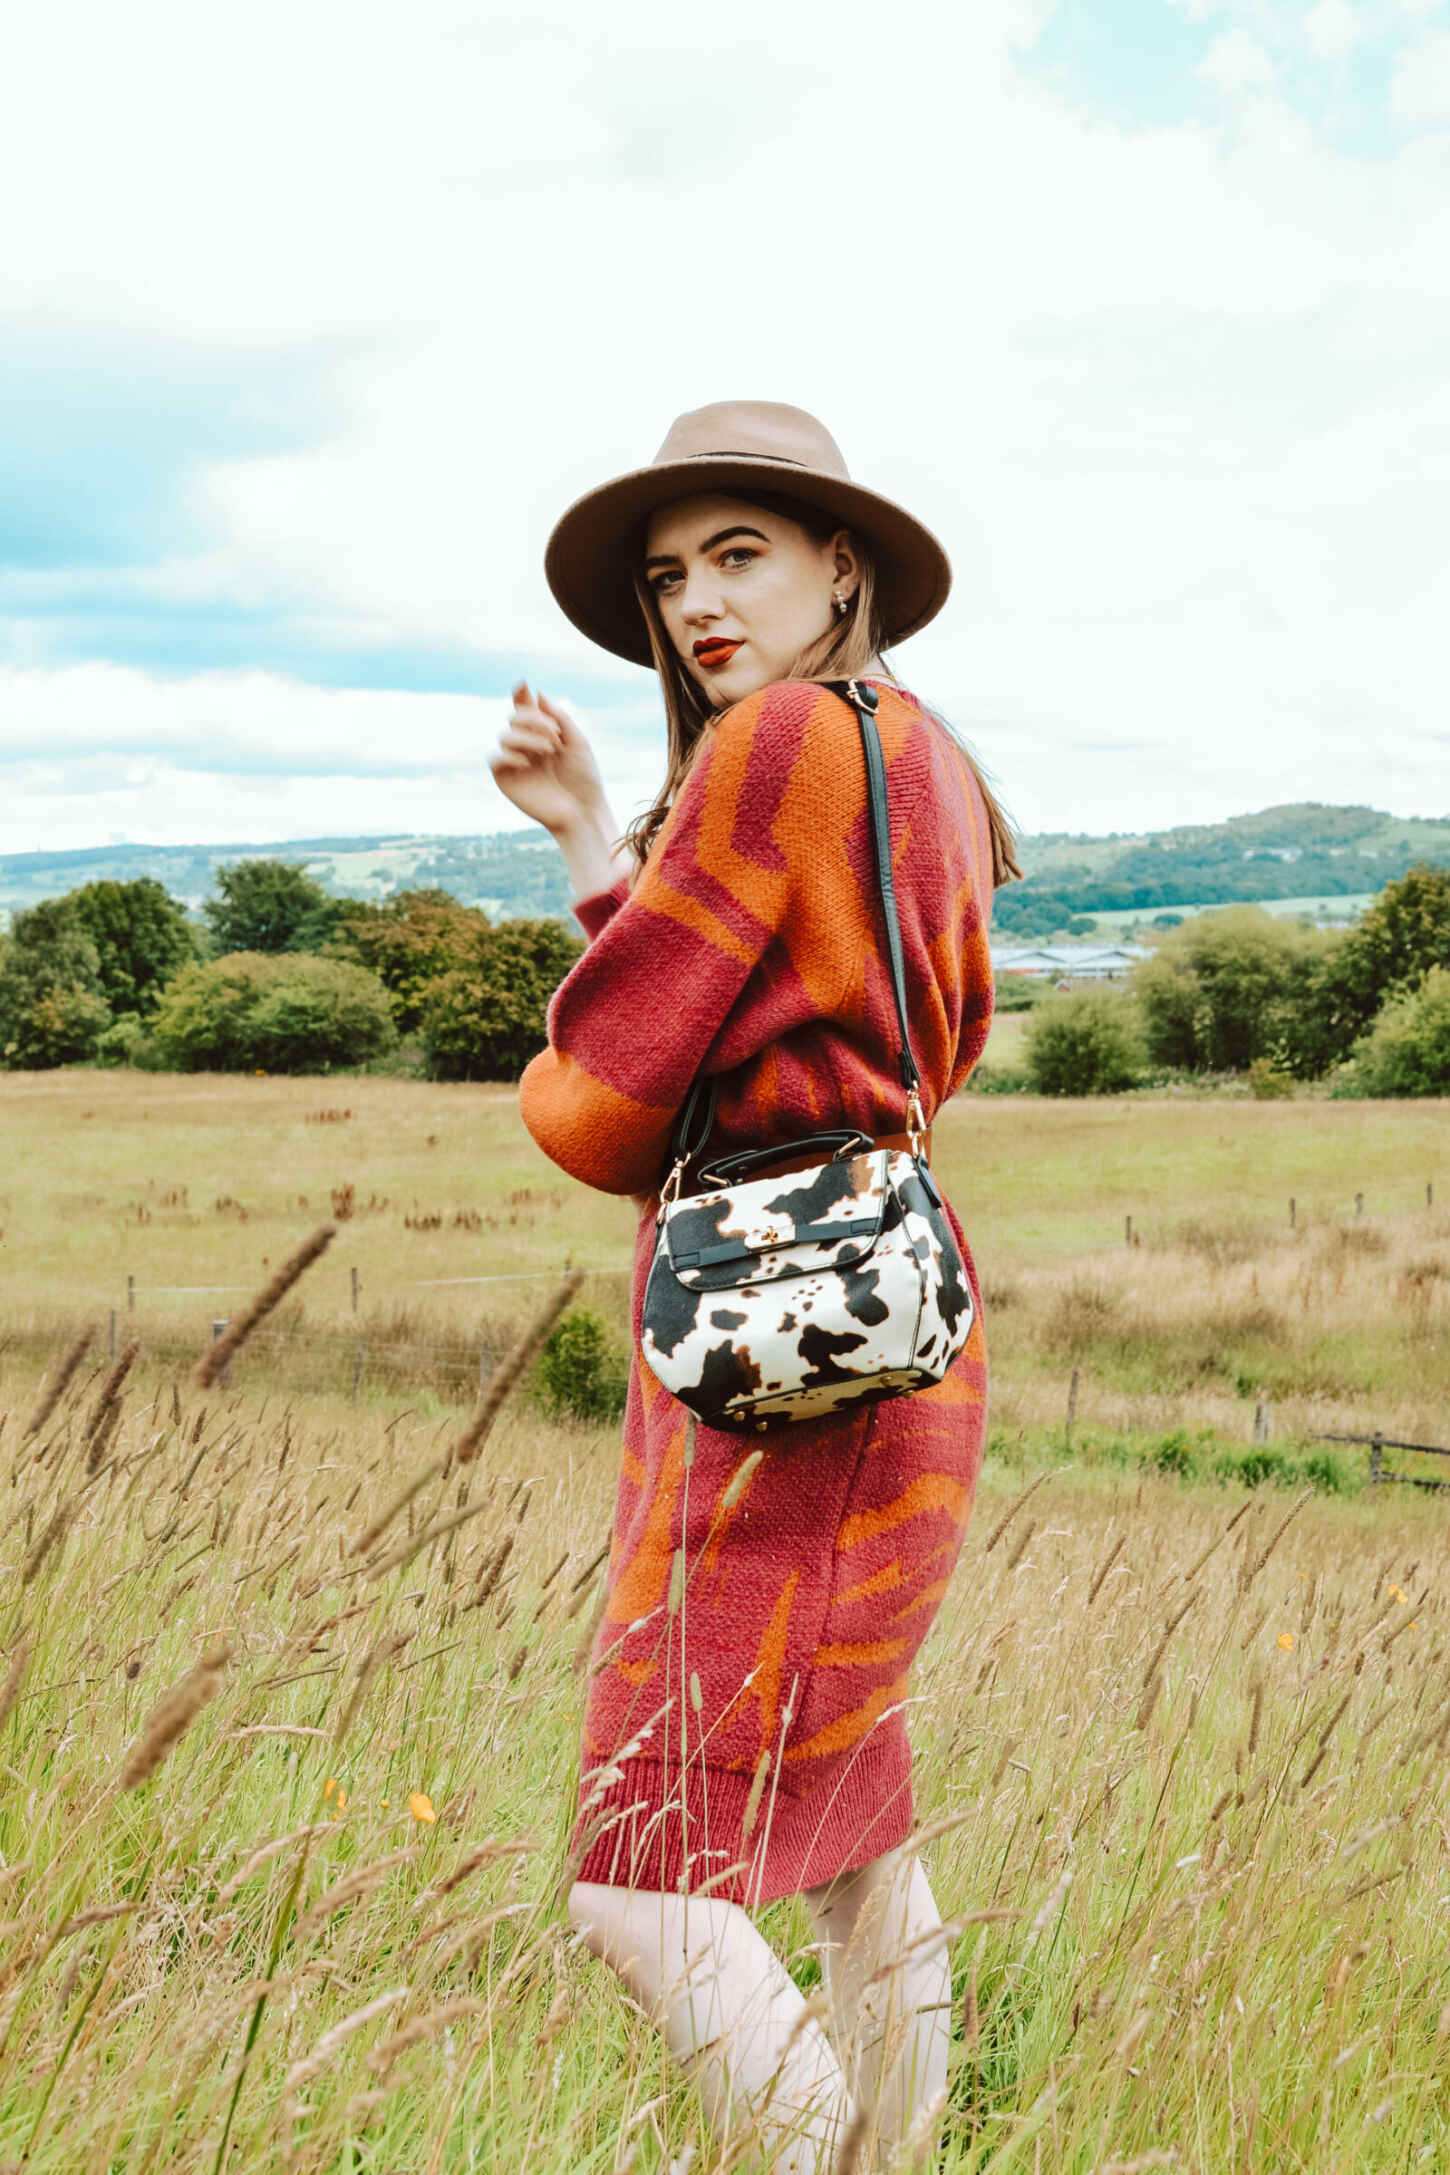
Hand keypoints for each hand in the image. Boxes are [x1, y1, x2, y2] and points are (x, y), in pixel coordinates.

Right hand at [488, 682, 609, 838]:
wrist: (582, 810)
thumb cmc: (583, 779)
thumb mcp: (577, 742)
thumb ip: (559, 717)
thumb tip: (537, 694)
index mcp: (543, 734)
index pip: (526, 708)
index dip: (521, 694)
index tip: (523, 684)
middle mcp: (526, 745)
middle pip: (514, 717)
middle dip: (534, 719)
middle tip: (555, 735)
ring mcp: (515, 762)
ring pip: (506, 736)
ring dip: (528, 737)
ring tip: (549, 750)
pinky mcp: (506, 780)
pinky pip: (495, 758)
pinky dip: (510, 755)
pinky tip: (528, 763)